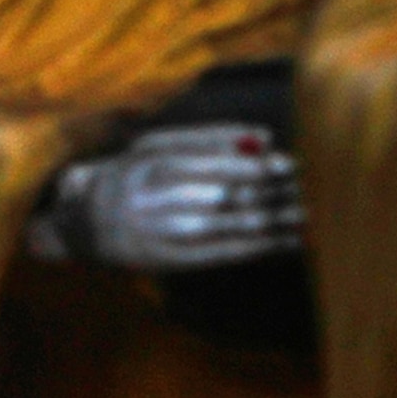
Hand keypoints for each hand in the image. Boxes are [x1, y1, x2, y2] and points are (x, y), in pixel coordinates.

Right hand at [30, 123, 302, 270]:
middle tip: (316, 191)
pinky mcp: (169, 260)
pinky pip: (223, 253)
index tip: (292, 165)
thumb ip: (208, 138)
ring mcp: (161, 233)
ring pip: (229, 227)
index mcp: (150, 163)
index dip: (255, 167)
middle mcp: (154, 200)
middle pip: (224, 196)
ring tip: (312, 217)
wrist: (80, 224)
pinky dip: (260, 248)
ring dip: (274, 224)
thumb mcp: (155, 145)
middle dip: (273, 195)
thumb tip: (264, 137)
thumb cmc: (129, 175)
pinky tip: (289, 242)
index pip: (213, 164)